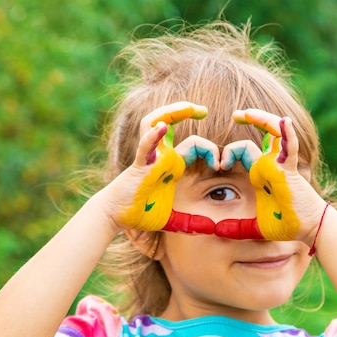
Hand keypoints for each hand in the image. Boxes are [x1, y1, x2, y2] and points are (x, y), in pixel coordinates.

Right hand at [112, 102, 207, 230]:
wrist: (116, 217)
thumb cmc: (141, 213)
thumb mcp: (174, 218)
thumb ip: (192, 222)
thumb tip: (212, 229)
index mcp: (172, 163)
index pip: (194, 143)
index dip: (209, 148)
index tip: (220, 164)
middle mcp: (161, 155)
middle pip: (170, 121)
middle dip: (186, 110)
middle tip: (203, 109)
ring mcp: (149, 157)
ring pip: (156, 123)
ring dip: (171, 112)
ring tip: (188, 107)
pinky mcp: (139, 166)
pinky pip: (145, 147)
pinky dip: (153, 136)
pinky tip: (163, 128)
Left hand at [231, 109, 326, 242]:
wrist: (307, 228)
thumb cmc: (285, 225)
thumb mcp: (254, 226)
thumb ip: (236, 227)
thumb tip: (217, 231)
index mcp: (260, 173)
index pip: (244, 150)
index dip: (230, 151)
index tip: (219, 164)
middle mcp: (270, 164)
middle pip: (261, 134)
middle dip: (250, 119)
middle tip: (235, 115)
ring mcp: (281, 164)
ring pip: (275, 132)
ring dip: (262, 119)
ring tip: (246, 113)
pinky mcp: (290, 169)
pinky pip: (290, 147)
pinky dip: (288, 134)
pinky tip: (285, 122)